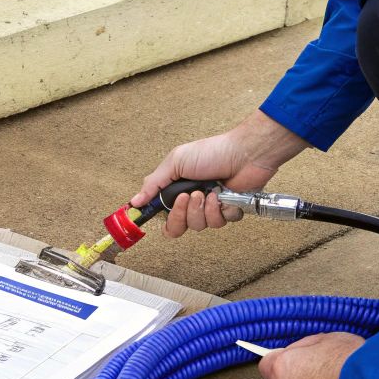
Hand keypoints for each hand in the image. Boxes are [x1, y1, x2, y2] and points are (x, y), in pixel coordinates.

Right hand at [134, 111, 307, 237]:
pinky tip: (222, 195)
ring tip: (208, 192)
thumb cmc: (212, 152)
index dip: (163, 220)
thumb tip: (134, 201)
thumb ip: (154, 183)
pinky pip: (220, 223)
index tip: (157, 214)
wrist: (243, 153)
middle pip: (180, 227)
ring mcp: (212, 207)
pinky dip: (220, 210)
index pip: (165, 217)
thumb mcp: (176, 162)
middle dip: (182, 214)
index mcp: (179, 190)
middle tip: (189, 196)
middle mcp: (194, 202)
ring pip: (200, 226)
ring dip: (202, 210)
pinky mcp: (230, 211)